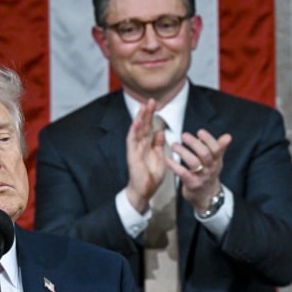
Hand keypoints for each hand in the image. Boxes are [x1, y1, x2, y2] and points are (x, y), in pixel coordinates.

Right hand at [124, 99, 167, 213]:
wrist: (144, 191)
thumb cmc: (150, 176)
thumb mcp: (159, 157)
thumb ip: (158, 144)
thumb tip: (160, 131)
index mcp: (147, 145)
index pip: (148, 127)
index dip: (151, 115)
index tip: (155, 104)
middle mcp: (139, 145)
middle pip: (142, 125)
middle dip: (146, 113)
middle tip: (150, 100)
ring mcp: (134, 149)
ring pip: (136, 130)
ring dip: (139, 118)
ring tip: (143, 107)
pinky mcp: (132, 155)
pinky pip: (132, 141)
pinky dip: (133, 131)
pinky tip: (136, 122)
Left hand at [169, 129, 231, 212]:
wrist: (207, 198)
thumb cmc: (208, 176)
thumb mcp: (216, 162)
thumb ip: (220, 148)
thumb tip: (228, 136)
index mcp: (216, 161)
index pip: (216, 148)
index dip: (209, 139)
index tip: (200, 132)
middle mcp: (210, 168)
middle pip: (205, 154)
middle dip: (194, 143)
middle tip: (184, 135)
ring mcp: (201, 177)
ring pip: (194, 162)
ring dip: (183, 152)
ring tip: (174, 145)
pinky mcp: (192, 184)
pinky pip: (183, 173)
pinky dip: (174, 165)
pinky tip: (168, 159)